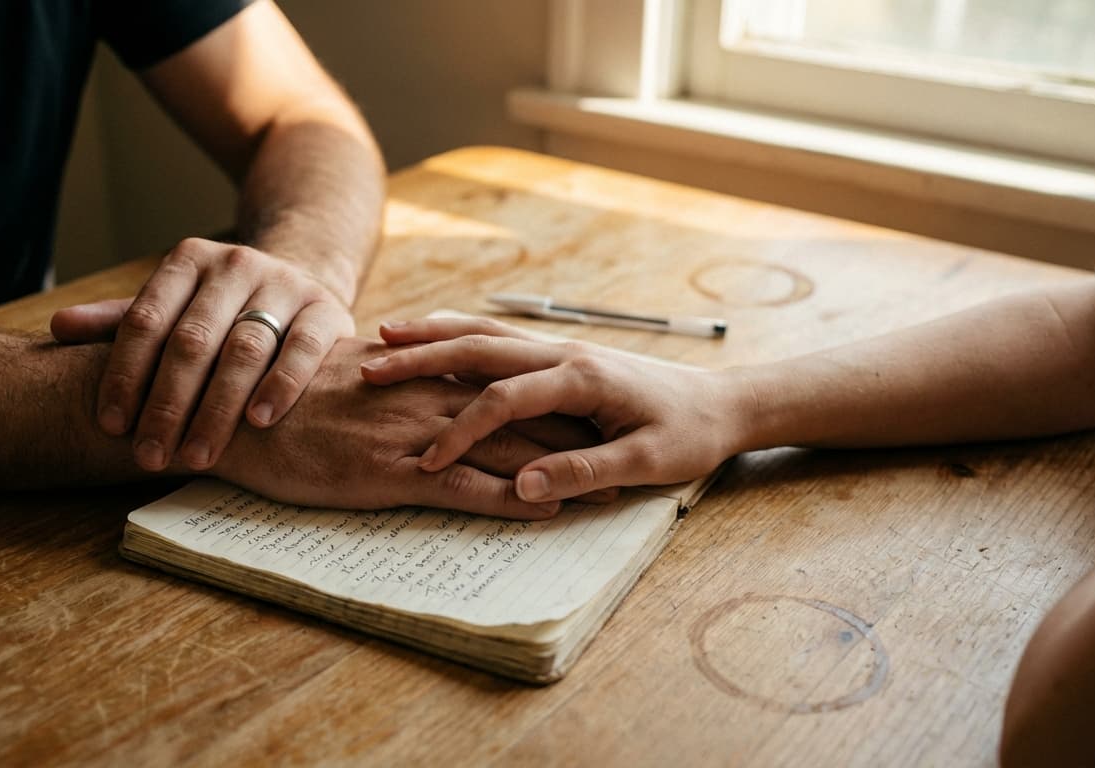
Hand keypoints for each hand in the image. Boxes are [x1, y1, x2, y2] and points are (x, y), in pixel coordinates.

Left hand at [50, 238, 354, 473]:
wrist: (302, 284)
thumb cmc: (221, 311)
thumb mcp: (172, 308)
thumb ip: (120, 322)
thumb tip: (58, 328)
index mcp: (188, 261)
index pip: (146, 320)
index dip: (125, 375)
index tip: (110, 426)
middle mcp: (236, 265)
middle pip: (192, 340)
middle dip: (167, 405)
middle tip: (150, 456)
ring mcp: (285, 285)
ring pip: (245, 348)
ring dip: (218, 407)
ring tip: (197, 455)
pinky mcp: (327, 309)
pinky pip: (303, 349)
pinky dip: (280, 385)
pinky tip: (259, 421)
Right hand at [213, 338, 603, 518]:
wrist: (236, 416)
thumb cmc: (285, 399)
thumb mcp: (346, 374)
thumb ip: (390, 372)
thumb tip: (413, 371)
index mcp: (421, 372)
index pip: (502, 378)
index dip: (551, 392)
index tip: (593, 404)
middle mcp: (429, 396)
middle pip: (521, 408)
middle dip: (576, 426)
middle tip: (627, 438)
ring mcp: (416, 434)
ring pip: (506, 447)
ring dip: (561, 465)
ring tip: (612, 483)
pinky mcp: (395, 472)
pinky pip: (466, 487)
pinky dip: (511, 496)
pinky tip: (547, 507)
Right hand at [359, 316, 738, 502]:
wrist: (725, 403)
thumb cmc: (690, 434)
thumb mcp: (647, 463)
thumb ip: (585, 472)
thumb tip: (528, 488)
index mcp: (582, 378)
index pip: (504, 399)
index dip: (461, 430)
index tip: (423, 461)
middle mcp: (564, 356)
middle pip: (480, 349)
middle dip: (421, 356)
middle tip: (368, 366)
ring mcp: (560, 352)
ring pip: (484, 336)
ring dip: (434, 336)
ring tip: (384, 337)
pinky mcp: (562, 359)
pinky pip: (501, 342)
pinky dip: (459, 338)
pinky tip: (434, 345)